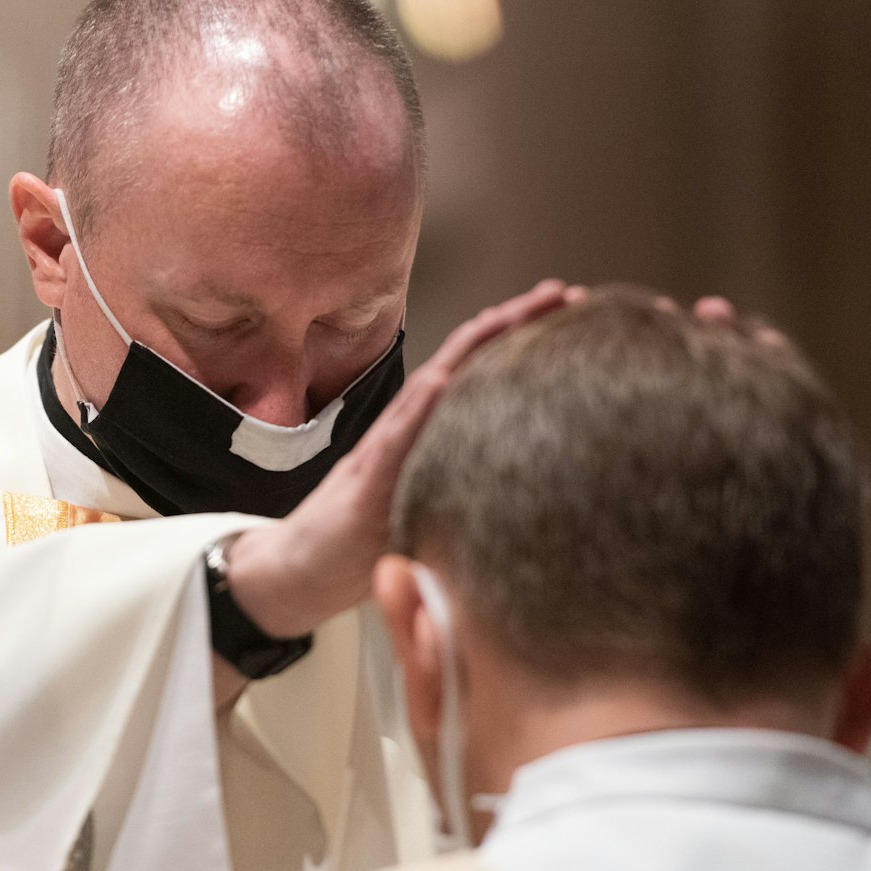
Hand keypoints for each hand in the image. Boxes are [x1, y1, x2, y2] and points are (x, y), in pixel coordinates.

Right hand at [225, 278, 577, 638]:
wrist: (293, 577)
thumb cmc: (359, 550)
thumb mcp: (423, 513)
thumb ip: (460, 489)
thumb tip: (528, 490)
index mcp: (426, 439)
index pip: (481, 376)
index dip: (525, 343)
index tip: (576, 316)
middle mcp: (407, 435)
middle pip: (466, 366)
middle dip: (516, 326)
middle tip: (569, 293)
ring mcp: (384, 456)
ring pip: (435, 389)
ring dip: (474, 348)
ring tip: (515, 313)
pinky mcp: (364, 486)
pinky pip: (395, 441)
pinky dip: (421, 408)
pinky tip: (447, 379)